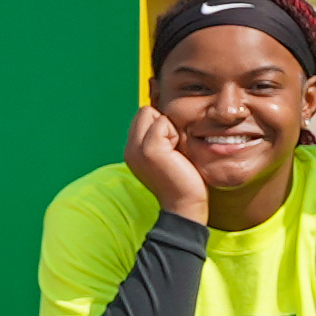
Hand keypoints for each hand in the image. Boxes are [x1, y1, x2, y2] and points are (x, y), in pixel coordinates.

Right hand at [120, 104, 209, 220]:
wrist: (185, 204)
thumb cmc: (183, 180)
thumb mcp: (165, 155)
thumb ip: (158, 137)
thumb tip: (165, 117)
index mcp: (131, 150)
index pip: (141, 116)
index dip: (160, 124)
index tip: (170, 146)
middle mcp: (129, 149)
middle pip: (144, 111)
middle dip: (162, 122)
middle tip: (173, 148)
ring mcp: (136, 149)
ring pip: (151, 113)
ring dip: (168, 128)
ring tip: (174, 151)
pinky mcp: (149, 149)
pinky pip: (162, 121)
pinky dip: (174, 133)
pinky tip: (176, 153)